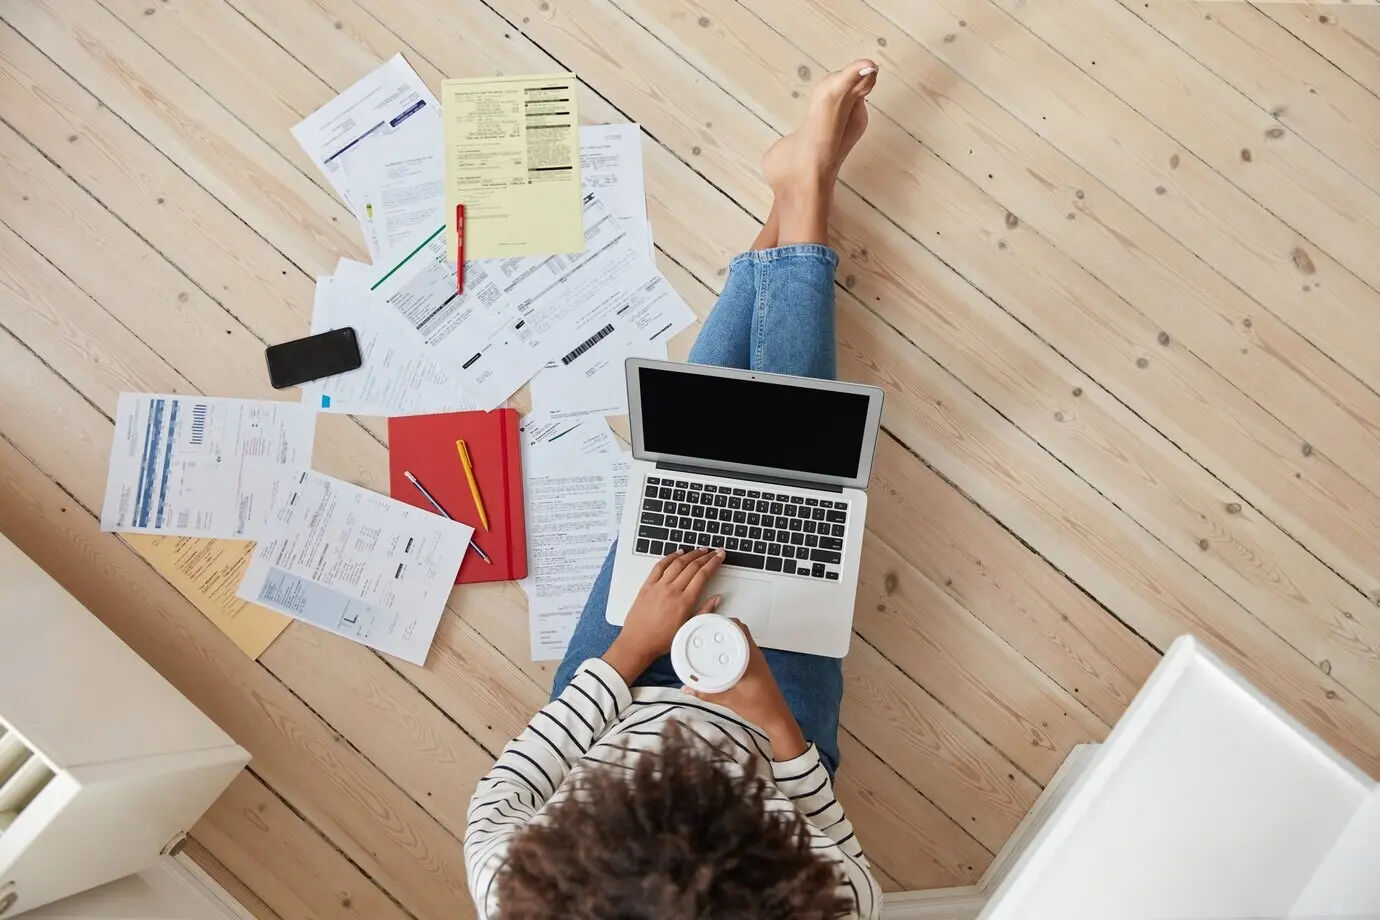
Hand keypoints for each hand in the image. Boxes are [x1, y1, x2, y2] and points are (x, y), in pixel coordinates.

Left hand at [602, 548, 724, 682]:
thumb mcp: (688, 627)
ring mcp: (658, 586)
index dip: (714, 563)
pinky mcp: (647, 586)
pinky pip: (659, 566)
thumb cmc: (661, 640)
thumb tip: (717, 598)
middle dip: (706, 556)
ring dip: (690, 554)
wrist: (637, 643)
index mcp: (685, 601)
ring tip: (700, 550)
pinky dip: (670, 557)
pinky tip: (677, 553)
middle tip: (714, 551)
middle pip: (692, 566)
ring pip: (677, 563)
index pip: (703, 575)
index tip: (720, 556)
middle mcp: (672, 590)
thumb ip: (704, 611)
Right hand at [683, 620, 807, 760]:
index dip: (722, 621)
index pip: (738, 628)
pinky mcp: (756, 666)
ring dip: (727, 637)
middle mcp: (754, 654)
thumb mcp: (729, 700)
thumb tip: (685, 689)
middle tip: (704, 632)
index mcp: (749, 657)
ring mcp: (757, 659)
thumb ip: (706, 693)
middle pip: (739, 630)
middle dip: (722, 627)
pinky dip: (732, 647)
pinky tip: (720, 657)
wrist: (776, 718)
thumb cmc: (758, 707)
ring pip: (741, 639)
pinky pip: (743, 649)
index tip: (706, 623)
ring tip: (709, 642)